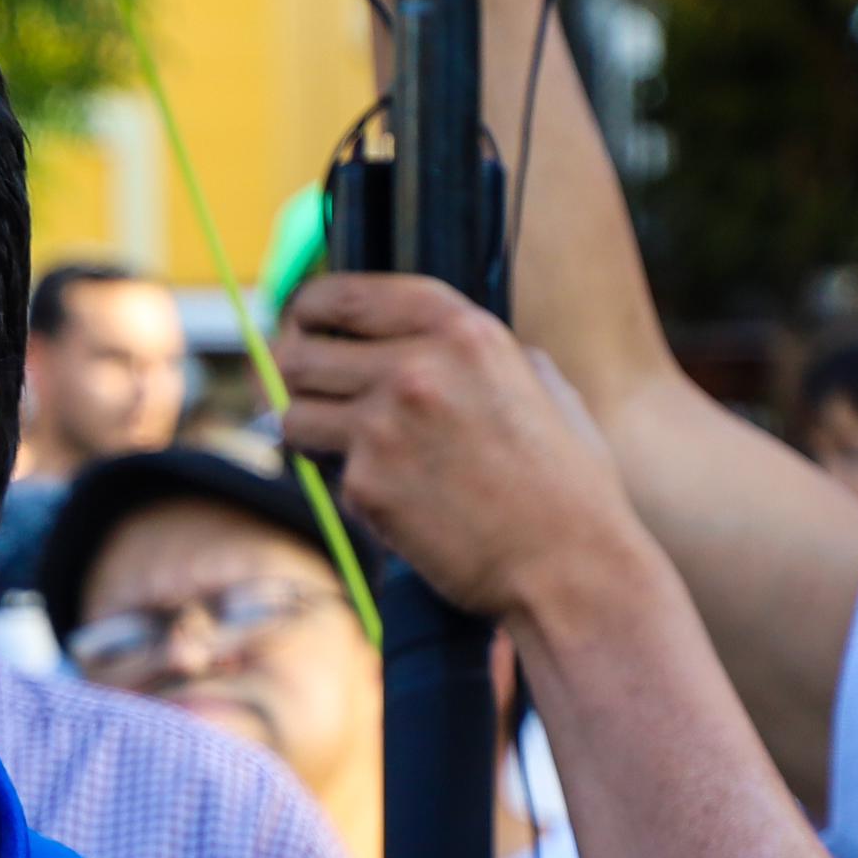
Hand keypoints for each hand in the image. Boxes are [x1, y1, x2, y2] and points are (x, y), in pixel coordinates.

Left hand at [275, 270, 642, 622]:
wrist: (568, 563)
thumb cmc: (565, 480)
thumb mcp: (538, 382)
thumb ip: (476, 353)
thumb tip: (425, 341)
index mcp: (461, 330)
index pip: (344, 294)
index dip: (307, 308)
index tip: (300, 323)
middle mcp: (415, 367)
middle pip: (298, 353)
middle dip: (289, 372)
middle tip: (298, 390)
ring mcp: (384, 426)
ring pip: (291, 414)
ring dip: (304, 429)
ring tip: (334, 444)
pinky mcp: (367, 485)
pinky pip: (325, 477)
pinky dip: (348, 487)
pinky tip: (394, 501)